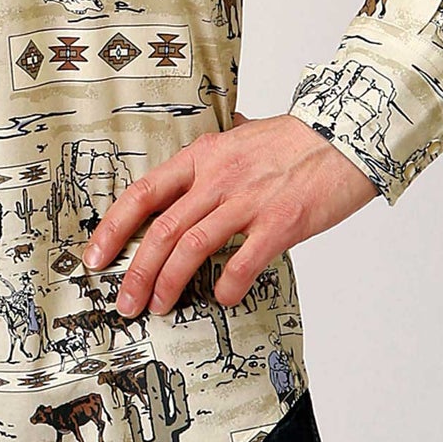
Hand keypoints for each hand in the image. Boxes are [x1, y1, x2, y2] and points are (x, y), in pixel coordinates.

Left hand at [81, 111, 379, 315]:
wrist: (347, 135)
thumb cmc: (296, 139)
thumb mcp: (243, 136)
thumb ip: (216, 153)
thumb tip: (197, 158)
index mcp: (203, 156)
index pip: (143, 193)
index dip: (114, 227)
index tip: (96, 256)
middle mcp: (218, 178)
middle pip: (162, 229)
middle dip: (136, 271)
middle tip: (124, 302)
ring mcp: (248, 200)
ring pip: (192, 247)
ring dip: (169, 283)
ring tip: (158, 306)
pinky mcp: (280, 222)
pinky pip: (243, 261)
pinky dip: (228, 285)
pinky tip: (224, 298)